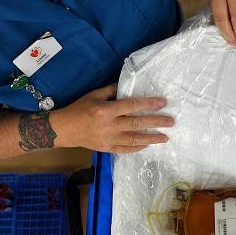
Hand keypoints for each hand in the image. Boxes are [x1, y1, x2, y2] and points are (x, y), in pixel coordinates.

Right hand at [56, 84, 172, 152]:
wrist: (64, 130)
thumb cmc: (79, 109)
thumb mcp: (93, 95)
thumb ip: (111, 90)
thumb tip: (128, 85)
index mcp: (107, 110)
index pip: (132, 106)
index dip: (149, 104)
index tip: (163, 103)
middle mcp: (110, 126)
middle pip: (137, 123)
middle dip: (156, 122)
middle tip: (171, 122)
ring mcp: (109, 139)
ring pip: (135, 139)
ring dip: (151, 138)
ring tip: (165, 137)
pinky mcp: (107, 149)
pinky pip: (125, 149)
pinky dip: (137, 148)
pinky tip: (147, 145)